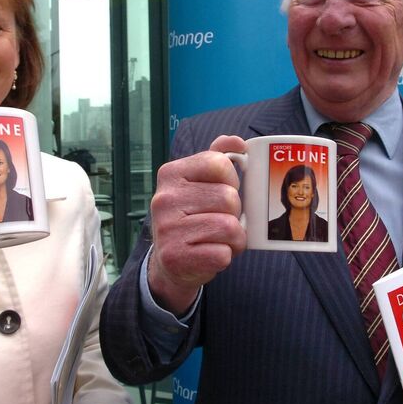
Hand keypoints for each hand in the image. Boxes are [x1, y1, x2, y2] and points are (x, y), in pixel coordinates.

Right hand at [148, 135, 246, 314]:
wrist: (170, 262)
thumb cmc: (193, 218)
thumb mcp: (199, 183)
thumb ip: (218, 158)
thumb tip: (238, 142)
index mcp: (171, 173)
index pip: (220, 163)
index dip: (231, 180)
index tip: (221, 191)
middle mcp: (164, 199)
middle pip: (229, 197)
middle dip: (235, 213)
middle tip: (220, 220)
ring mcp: (167, 229)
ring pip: (230, 227)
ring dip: (234, 237)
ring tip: (219, 239)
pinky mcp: (176, 257)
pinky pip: (223, 254)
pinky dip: (225, 256)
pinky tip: (211, 253)